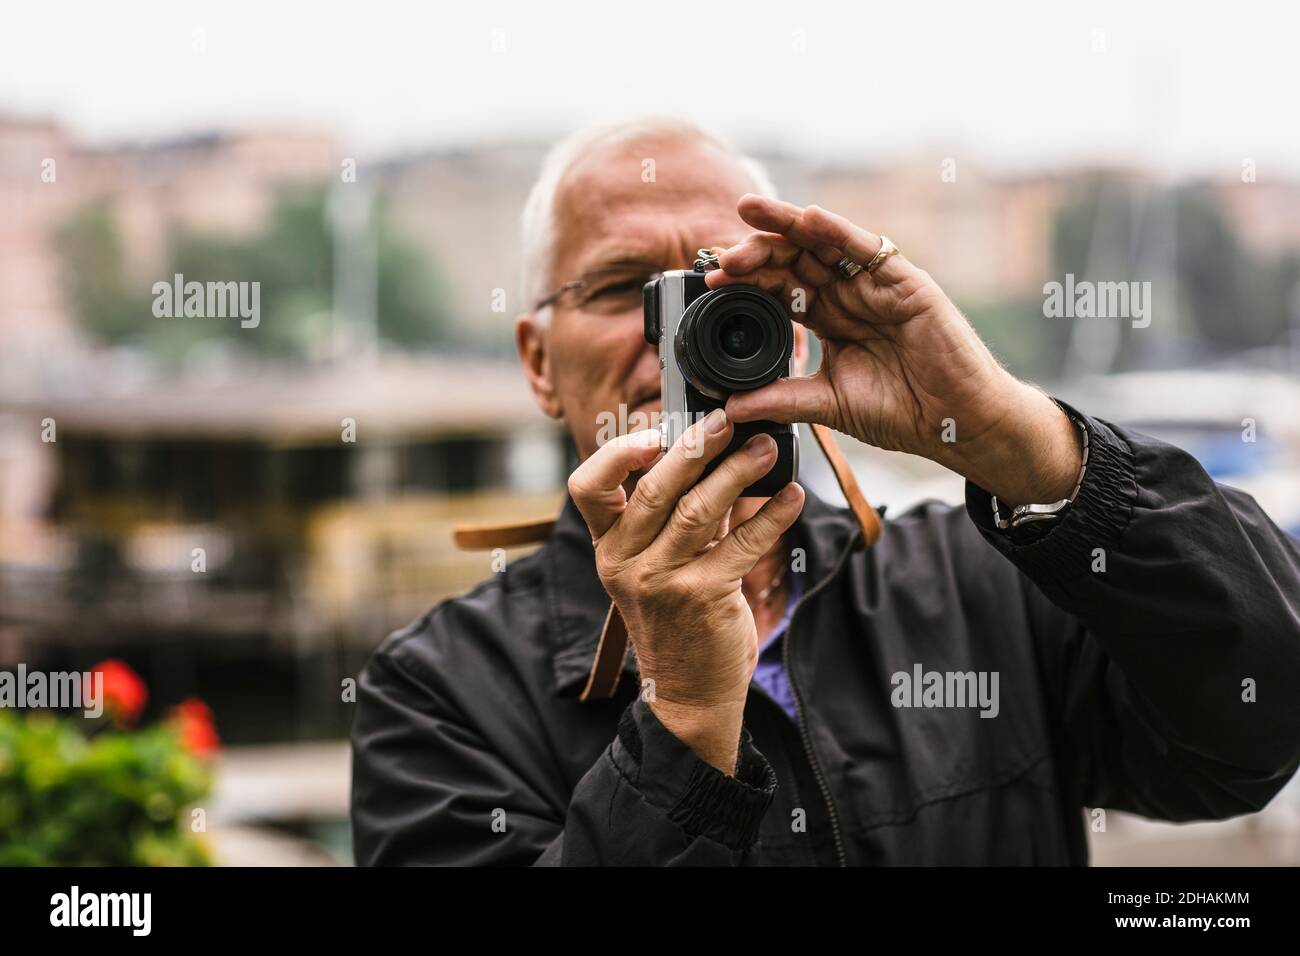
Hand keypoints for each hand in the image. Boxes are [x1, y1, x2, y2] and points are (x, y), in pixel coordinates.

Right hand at [566, 410, 803, 773]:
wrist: (689, 692)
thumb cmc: (676, 620)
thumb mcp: (661, 566)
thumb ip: (680, 514)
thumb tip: (714, 453)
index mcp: (609, 548)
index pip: (588, 488)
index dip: (617, 453)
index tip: (654, 430)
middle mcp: (626, 563)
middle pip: (654, 489)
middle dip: (695, 447)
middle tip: (727, 421)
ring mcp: (662, 582)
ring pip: (699, 510)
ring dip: (738, 472)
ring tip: (767, 449)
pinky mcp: (703, 597)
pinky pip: (743, 544)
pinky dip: (771, 514)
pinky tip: (791, 497)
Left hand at [707, 194, 1080, 505]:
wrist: (956, 423)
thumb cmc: (902, 411)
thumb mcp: (828, 404)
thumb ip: (780, 398)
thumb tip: (729, 407)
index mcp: (829, 318)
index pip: (779, 289)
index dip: (746, 283)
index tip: (711, 284)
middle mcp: (849, 294)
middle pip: (794, 260)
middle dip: (755, 253)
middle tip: (720, 256)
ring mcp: (876, 284)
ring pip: (823, 244)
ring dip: (786, 226)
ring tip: (749, 214)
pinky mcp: (905, 281)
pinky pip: (866, 248)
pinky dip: (837, 231)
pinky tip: (808, 219)